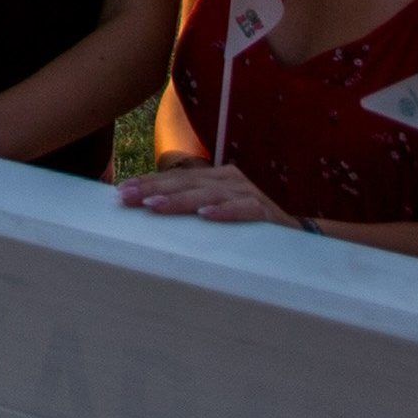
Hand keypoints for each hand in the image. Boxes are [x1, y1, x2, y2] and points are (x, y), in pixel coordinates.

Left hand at [113, 162, 301, 229]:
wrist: (296, 240)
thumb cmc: (246, 229)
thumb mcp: (215, 214)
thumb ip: (189, 209)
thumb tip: (147, 211)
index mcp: (216, 178)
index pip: (177, 177)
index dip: (149, 182)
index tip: (121, 191)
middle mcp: (231, 180)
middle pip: (187, 181)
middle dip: (154, 188)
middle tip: (127, 197)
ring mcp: (249, 194)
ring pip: (210, 194)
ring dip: (181, 199)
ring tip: (155, 205)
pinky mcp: (266, 213)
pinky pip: (245, 209)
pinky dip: (226, 211)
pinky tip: (206, 216)